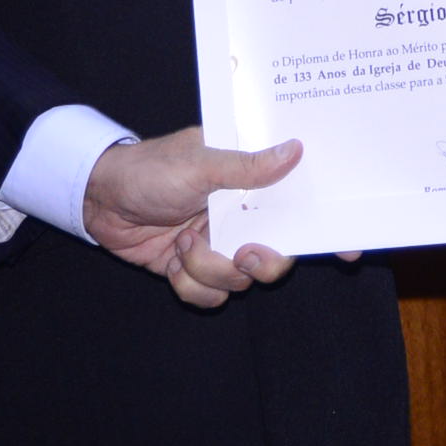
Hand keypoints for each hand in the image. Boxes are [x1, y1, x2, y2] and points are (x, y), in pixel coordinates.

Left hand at [83, 128, 305, 307]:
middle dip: (263, 263)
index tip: (348, 249)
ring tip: (185, 244)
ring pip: (239, 280)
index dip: (323, 227)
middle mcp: (239, 215)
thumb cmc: (150, 169)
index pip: (296, 202)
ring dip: (210, 270)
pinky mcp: (192, 268)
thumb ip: (248, 165)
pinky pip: (209, 296)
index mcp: (248, 182)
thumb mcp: (200, 161)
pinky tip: (172, 261)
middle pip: (277, 254)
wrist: (97, 198)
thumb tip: (296, 150)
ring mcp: (216, 244)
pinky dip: (190, 285)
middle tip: (242, 253)